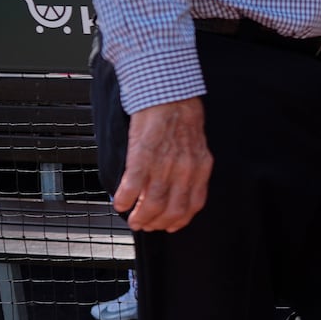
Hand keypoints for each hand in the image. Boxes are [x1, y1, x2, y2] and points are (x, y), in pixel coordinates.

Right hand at [113, 98, 211, 231]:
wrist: (169, 94)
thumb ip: (192, 168)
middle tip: (146, 225)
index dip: (179, 220)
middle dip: (158, 223)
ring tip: (133, 220)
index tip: (169, 225)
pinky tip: (119, 204)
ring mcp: (164, 165)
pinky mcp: (143, 156)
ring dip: (140, 217)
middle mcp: (184, 170)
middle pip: (172, 210)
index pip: (193, 205)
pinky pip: (132, 187)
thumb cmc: (182, 118)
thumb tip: (180, 189)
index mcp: (200, 167)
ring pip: (152, 204)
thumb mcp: (197, 146)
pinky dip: (124, 200)